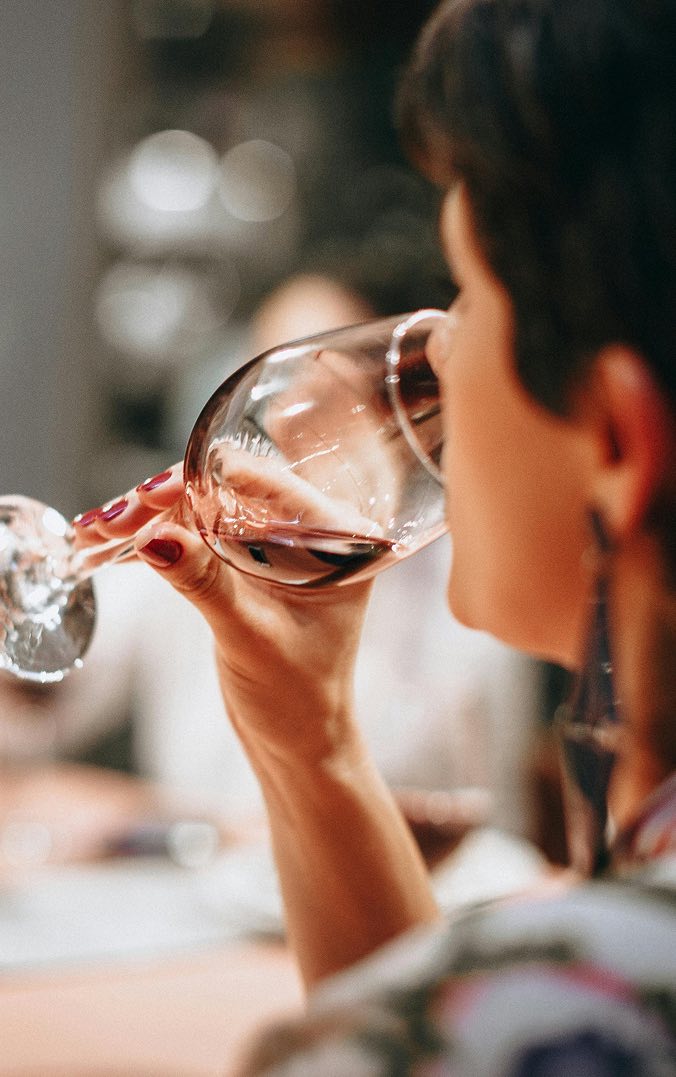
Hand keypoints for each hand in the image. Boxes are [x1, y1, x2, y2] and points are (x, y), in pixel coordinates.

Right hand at [73, 463, 436, 985]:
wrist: (298, 745)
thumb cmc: (296, 698)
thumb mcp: (248, 636)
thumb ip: (204, 583)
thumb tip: (153, 536)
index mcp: (337, 536)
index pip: (265, 484)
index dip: (200, 481)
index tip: (147, 496)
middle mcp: (310, 532)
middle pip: (227, 492)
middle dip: (163, 502)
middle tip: (109, 519)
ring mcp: (276, 548)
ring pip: (205, 512)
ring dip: (149, 520)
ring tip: (94, 530)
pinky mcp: (248, 568)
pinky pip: (199, 538)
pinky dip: (157, 542)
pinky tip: (110, 546)